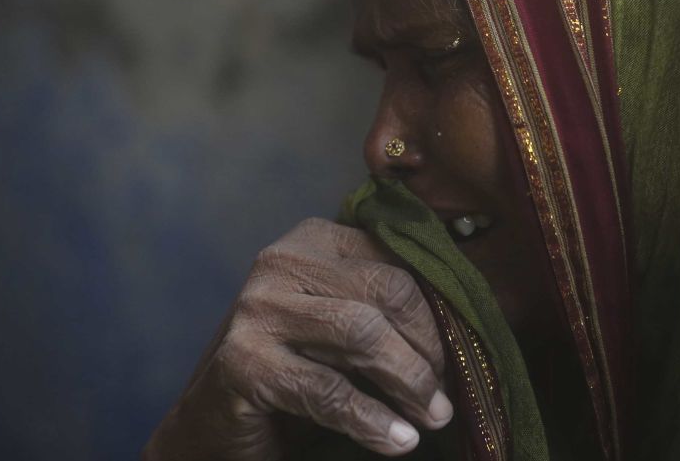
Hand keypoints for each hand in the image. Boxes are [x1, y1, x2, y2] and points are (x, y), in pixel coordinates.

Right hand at [142, 218, 451, 459]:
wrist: (213, 423)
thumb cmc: (295, 368)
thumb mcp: (342, 324)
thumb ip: (386, 308)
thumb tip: (466, 323)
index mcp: (313, 239)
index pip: (397, 261)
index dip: (437, 312)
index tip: (458, 355)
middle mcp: (280, 260)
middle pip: (385, 291)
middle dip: (427, 348)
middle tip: (444, 396)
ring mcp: (256, 308)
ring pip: (361, 333)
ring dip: (408, 382)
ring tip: (431, 418)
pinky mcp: (241, 361)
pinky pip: (326, 390)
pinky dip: (371, 419)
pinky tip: (398, 442)